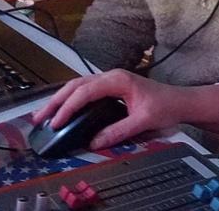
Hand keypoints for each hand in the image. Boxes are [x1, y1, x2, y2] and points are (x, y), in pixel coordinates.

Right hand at [32, 69, 218, 149]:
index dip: (67, 107)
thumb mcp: (143, 120)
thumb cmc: (166, 106)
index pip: (85, 91)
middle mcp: (111, 76)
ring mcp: (110, 80)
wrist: (180, 101)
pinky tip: (62, 110)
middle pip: (76, 85)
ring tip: (44, 115)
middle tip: (38, 118)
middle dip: (55, 101)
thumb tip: (93, 143)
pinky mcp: (111, 87)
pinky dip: (71, 99)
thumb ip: (118, 131)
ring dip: (60, 99)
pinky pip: (85, 90)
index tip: (55, 123)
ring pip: (78, 86)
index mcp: (118, 80)